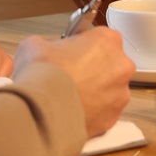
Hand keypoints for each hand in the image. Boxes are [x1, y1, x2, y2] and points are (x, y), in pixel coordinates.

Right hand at [15, 27, 134, 137]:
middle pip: (107, 63)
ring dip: (93, 90)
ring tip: (69, 94)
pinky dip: (91, 110)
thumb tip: (44, 50)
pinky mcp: (113, 117)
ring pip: (108, 89)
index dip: (82, 45)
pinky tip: (73, 109)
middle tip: (69, 74)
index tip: (71, 52)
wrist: (42, 110)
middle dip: (91, 68)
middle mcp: (121, 66)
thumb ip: (47, 44)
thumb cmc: (43, 75)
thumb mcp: (34, 45)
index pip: (99, 37)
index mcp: (106, 40)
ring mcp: (120, 94)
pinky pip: (104, 110)